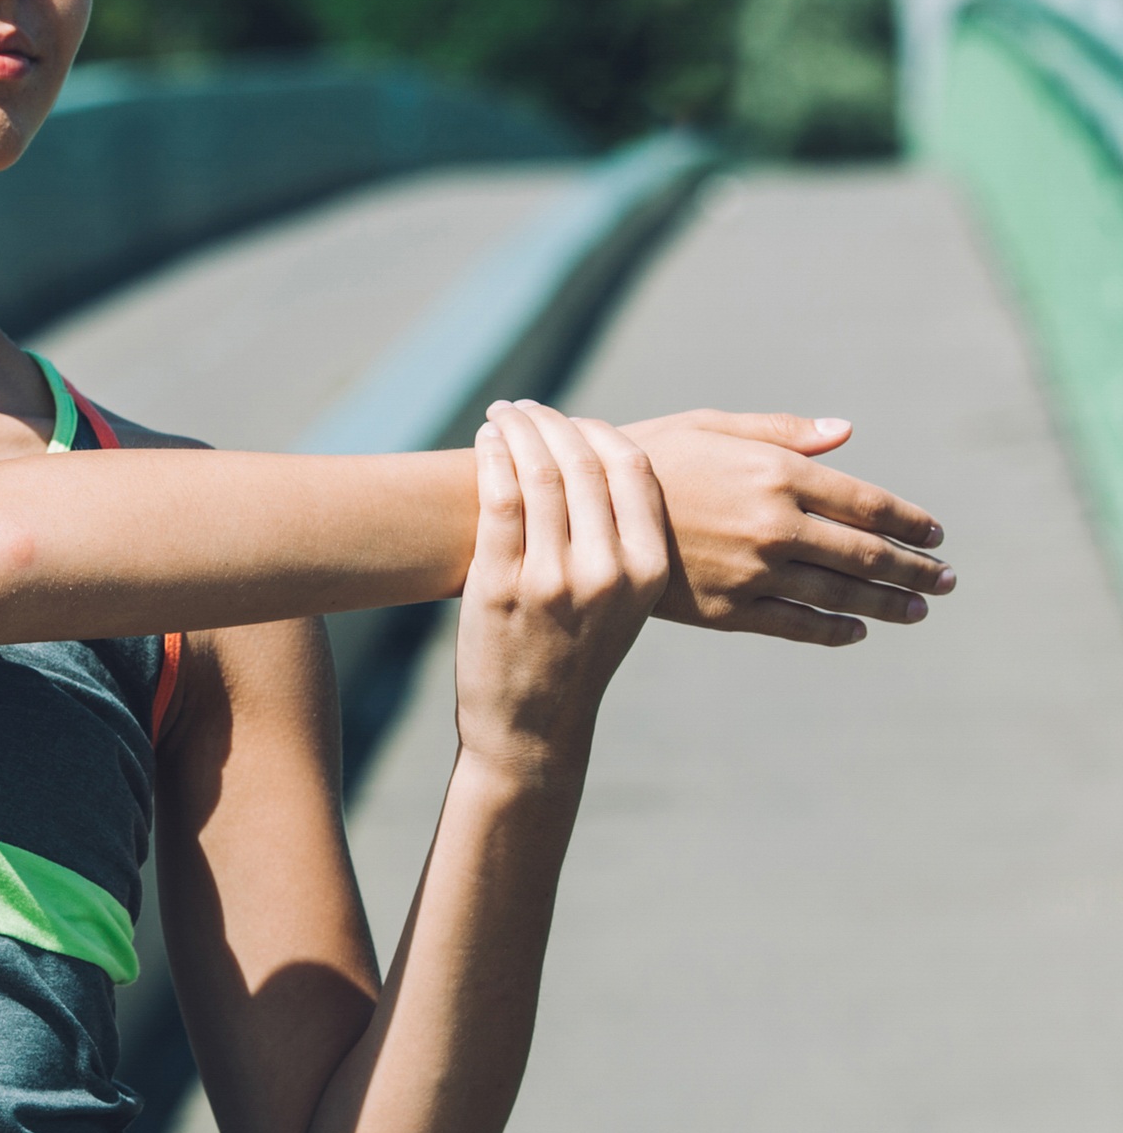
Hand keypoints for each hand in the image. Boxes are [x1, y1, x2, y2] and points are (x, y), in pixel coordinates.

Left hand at [455, 401, 668, 780]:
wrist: (533, 725)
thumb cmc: (577, 652)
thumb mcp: (626, 600)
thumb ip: (625, 536)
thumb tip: (603, 457)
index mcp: (648, 569)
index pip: (631, 470)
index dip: (598, 431)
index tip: (572, 419)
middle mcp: (607, 571)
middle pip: (581, 463)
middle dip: (550, 422)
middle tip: (526, 407)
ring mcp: (553, 579)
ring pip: (537, 473)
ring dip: (516, 430)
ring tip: (502, 415)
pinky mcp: (501, 584)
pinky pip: (499, 498)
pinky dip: (491, 458)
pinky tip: (485, 442)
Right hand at [622, 410, 953, 647]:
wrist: (574, 511)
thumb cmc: (643, 456)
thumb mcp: (709, 426)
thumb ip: (782, 431)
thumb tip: (847, 432)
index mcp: (775, 473)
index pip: (868, 504)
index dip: (911, 522)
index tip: (937, 534)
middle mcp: (774, 525)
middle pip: (867, 554)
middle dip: (914, 568)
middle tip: (945, 580)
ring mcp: (752, 573)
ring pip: (840, 595)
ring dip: (887, 604)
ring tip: (915, 610)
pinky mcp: (725, 611)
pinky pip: (795, 626)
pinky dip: (834, 630)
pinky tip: (856, 631)